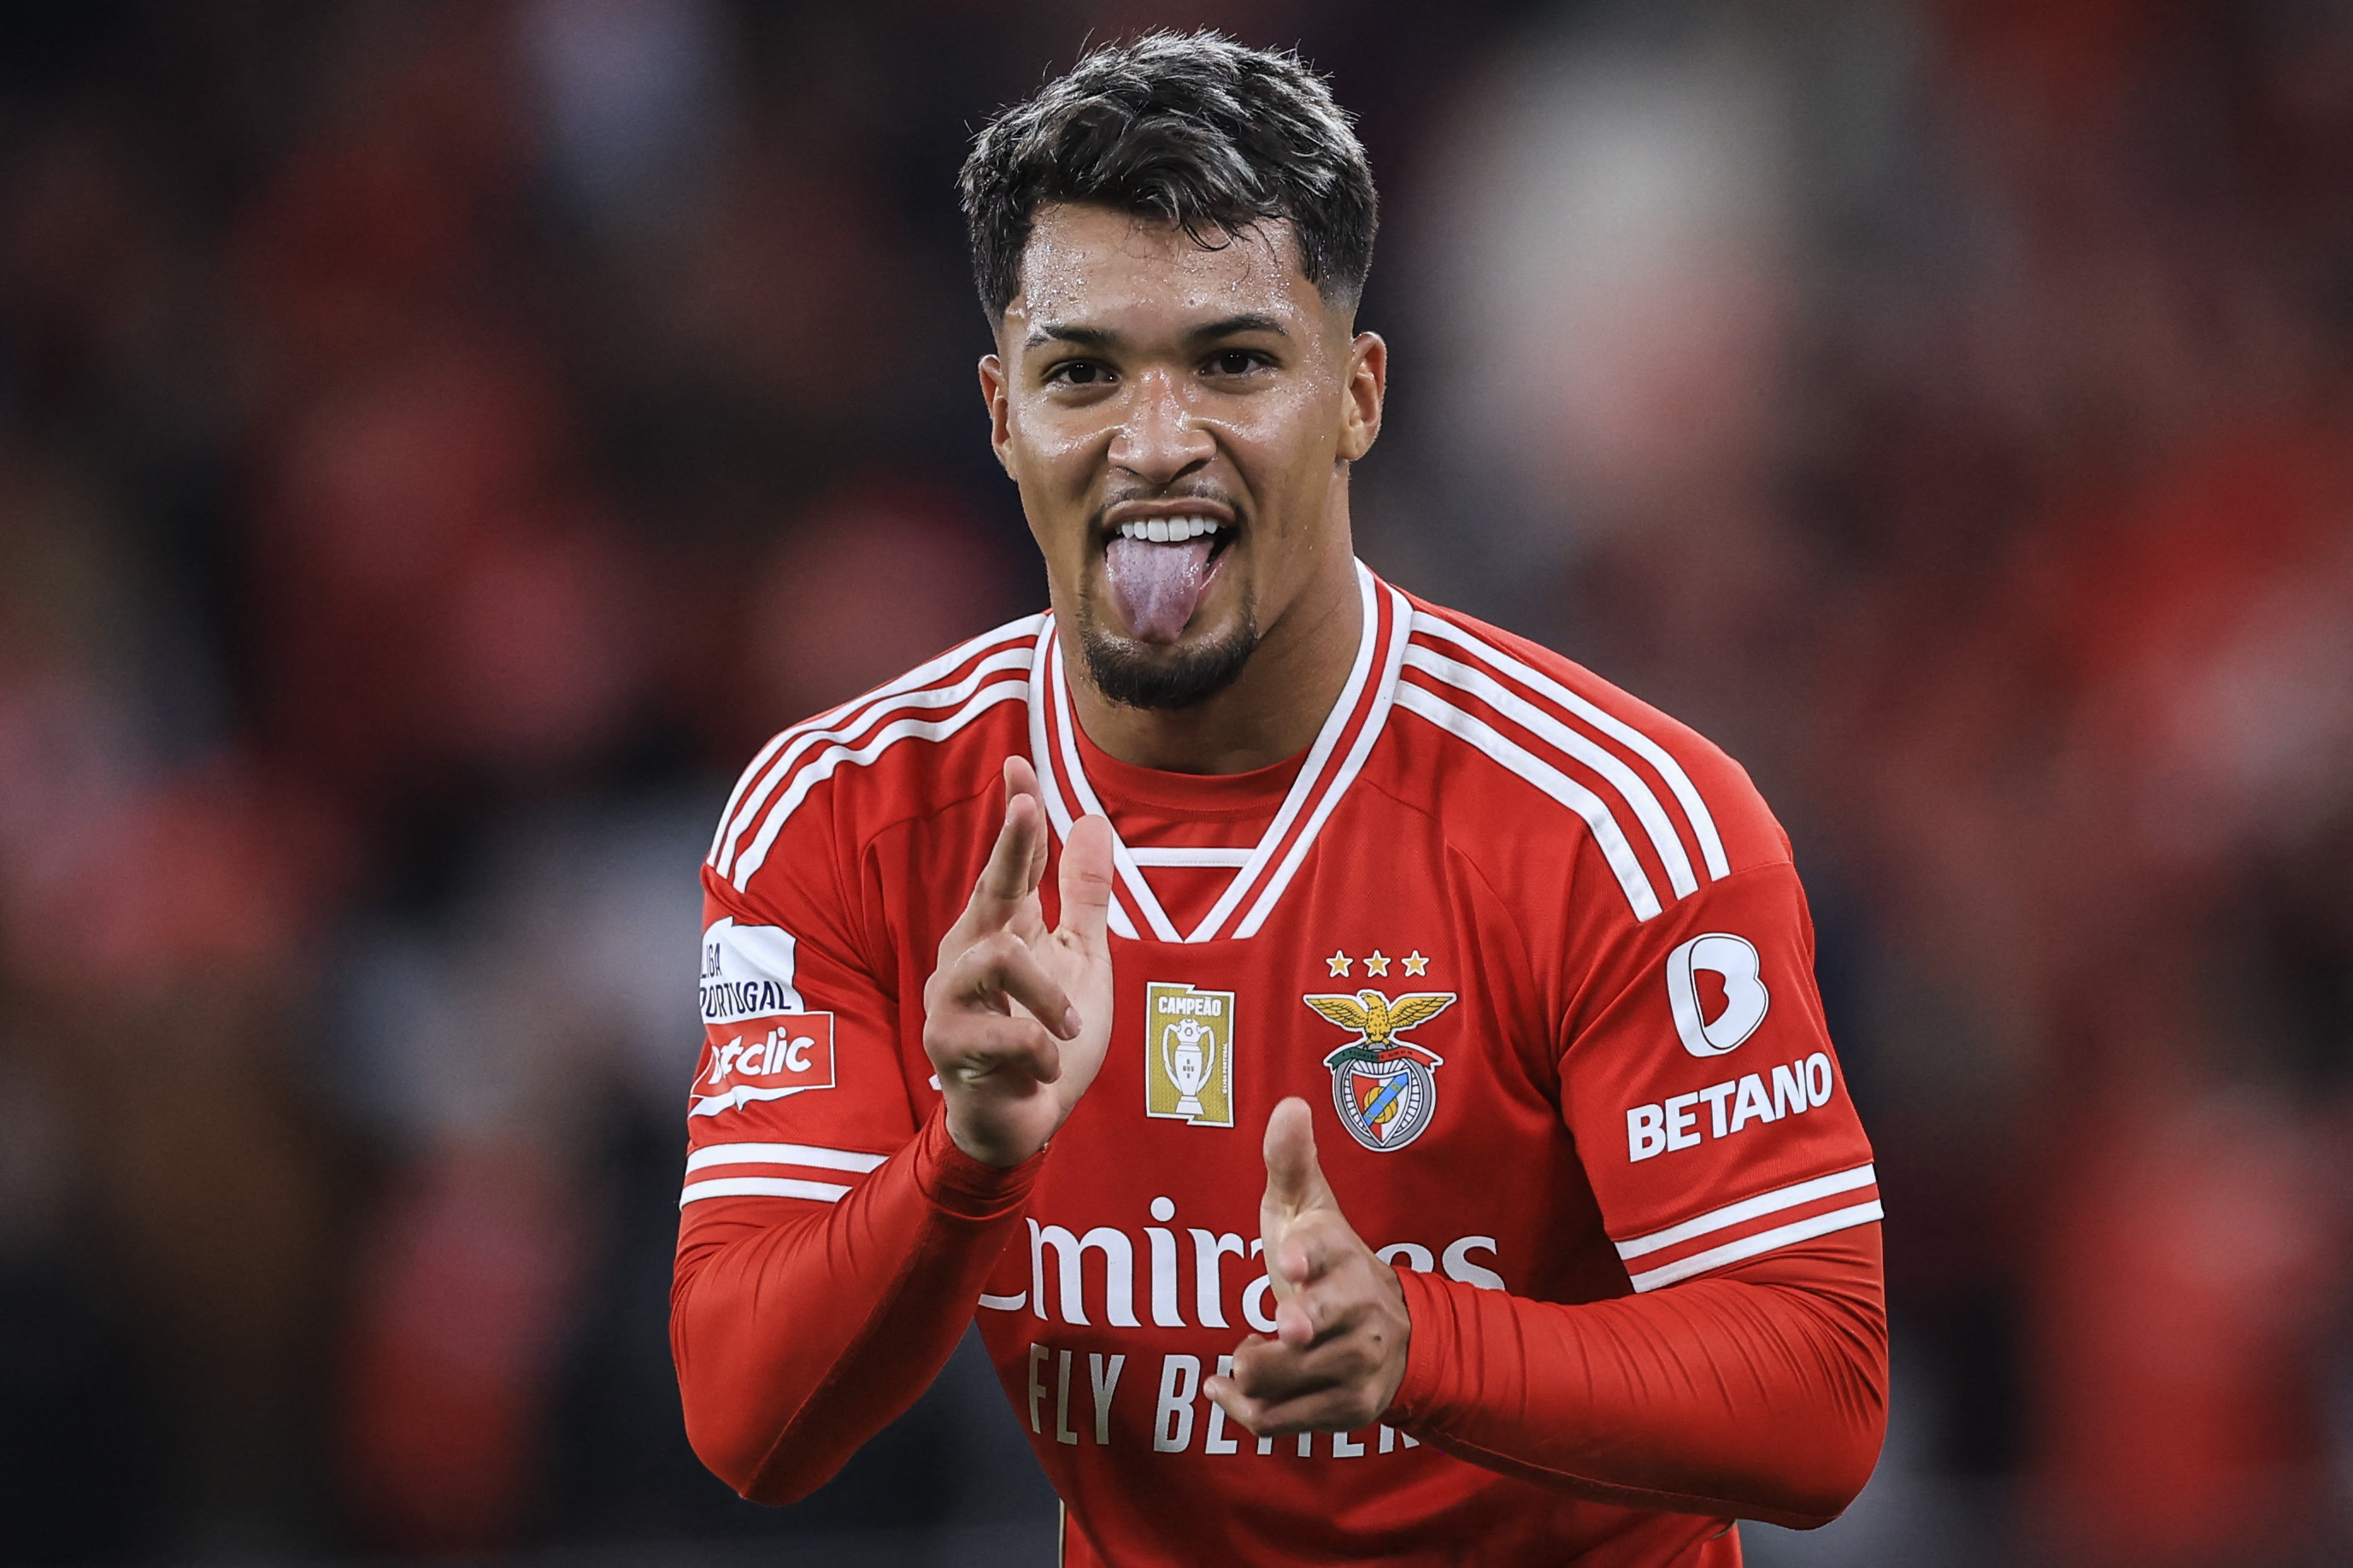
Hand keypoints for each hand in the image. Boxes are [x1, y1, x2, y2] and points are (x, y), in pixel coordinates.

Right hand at [921, 756, 1113, 1166]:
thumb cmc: (1047, 1042)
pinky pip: (999, 1032)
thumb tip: (1092, 821)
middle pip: (989, 889)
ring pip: (996, 959)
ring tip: (1068, 1030)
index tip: (1020, 766)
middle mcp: (968, 956)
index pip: (1011, 864)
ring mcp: (952, 1000)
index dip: (1016, 815)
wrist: (1024, 1125)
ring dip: (1047, 997)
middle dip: (1007, 848)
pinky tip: (1046, 1065)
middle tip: (1026, 808)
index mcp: (1003, 931)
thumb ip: (1084, 899)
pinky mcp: (948, 1047)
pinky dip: (1037, 1048)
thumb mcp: (1082, 965)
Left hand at [1205, 1097, 1410, 1434]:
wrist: (1394, 1333)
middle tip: (1281, 1329)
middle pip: (1321, 1323)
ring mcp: (1357, 1362)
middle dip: (1302, 1326)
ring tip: (1243, 1353)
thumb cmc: (1328, 1262)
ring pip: (1288, 1376)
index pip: (1326, 1249)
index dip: (1307, 1257)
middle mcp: (1358, 1309)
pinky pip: (1283, 1419)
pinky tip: (1225, 1390)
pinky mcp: (1349, 1408)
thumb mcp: (1308, 1210)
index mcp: (1343, 1254)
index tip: (1290, 1263)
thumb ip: (1290, 1162)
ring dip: (1251, 1368)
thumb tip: (1288, 1104)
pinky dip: (1246, 1410)